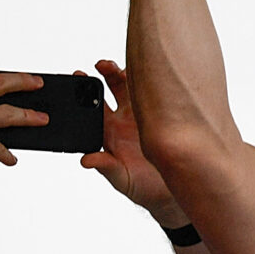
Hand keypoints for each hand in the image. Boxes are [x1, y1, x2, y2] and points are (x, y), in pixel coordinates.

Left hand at [78, 60, 184, 223]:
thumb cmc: (145, 188)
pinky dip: (153, 82)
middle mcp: (123, 121)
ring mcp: (144, 116)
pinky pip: (157, 94)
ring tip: (122, 63)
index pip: (91, 109)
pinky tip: (151, 70)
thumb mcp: (123, 179)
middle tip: (97, 66)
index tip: (78, 79)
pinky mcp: (164, 115)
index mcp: (109, 135)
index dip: (83, 94)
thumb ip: (106, 167)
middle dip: (101, 77)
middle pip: (109, 92)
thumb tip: (85, 160)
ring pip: (132, 87)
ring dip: (124, 73)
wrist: (176, 191)